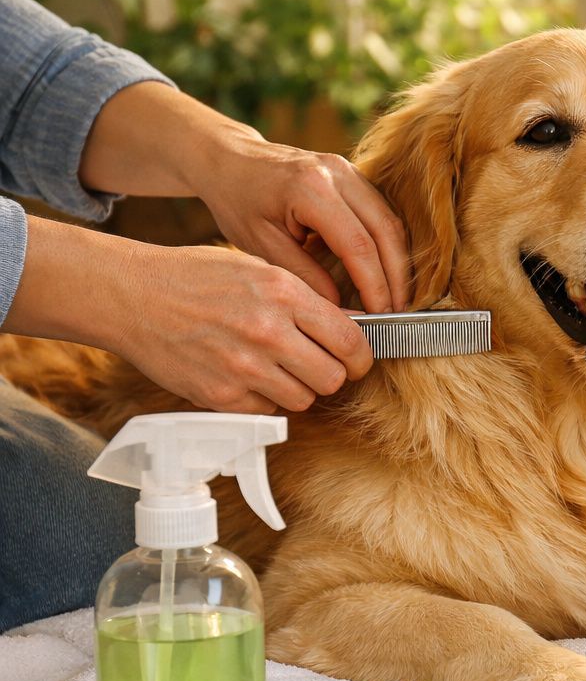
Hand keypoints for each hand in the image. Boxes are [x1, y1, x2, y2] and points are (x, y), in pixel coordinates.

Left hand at [78, 83, 410, 313]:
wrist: (230, 161)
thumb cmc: (238, 203)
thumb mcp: (262, 246)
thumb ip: (303, 276)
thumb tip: (340, 309)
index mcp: (310, 189)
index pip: (358, 245)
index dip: (375, 284)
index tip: (380, 315)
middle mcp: (337, 174)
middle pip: (385, 231)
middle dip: (396, 276)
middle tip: (397, 312)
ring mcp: (349, 170)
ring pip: (391, 221)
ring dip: (398, 261)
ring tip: (396, 297)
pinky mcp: (353, 175)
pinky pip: (382, 213)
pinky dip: (389, 245)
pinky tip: (386, 271)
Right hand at [113, 242, 373, 412]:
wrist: (130, 296)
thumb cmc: (195, 278)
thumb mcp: (257, 270)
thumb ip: (303, 299)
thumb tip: (349, 327)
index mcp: (283, 294)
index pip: (350, 342)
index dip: (360, 358)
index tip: (356, 361)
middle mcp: (268, 332)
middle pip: (333, 378)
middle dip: (331, 376)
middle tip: (317, 367)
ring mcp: (243, 368)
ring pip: (304, 400)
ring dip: (298, 390)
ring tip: (277, 369)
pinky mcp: (220, 396)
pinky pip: (267, 410)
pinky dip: (264, 400)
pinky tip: (246, 376)